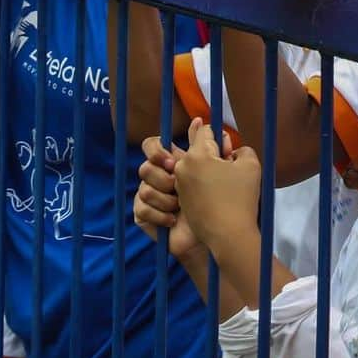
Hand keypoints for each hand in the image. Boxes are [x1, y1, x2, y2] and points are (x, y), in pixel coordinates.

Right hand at [134, 136, 207, 261]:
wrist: (210, 237)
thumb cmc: (214, 203)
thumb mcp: (215, 171)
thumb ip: (208, 145)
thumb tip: (200, 120)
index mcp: (171, 163)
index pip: (151, 145)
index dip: (156, 150)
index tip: (171, 162)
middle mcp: (157, 177)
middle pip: (144, 167)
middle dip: (162, 179)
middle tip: (176, 188)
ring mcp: (148, 196)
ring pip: (144, 188)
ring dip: (166, 200)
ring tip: (180, 207)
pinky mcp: (142, 215)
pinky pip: (141, 208)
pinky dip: (160, 215)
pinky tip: (173, 220)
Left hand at [173, 118, 261, 253]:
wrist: (230, 236)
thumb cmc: (241, 199)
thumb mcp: (250, 164)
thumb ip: (241, 148)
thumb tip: (231, 152)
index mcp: (196, 155)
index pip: (205, 130)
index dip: (221, 138)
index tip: (229, 153)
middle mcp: (182, 168)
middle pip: (198, 150)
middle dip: (214, 156)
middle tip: (229, 171)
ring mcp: (180, 187)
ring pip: (196, 168)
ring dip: (209, 172)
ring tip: (225, 187)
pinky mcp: (182, 202)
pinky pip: (194, 185)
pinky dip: (205, 187)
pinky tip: (218, 200)